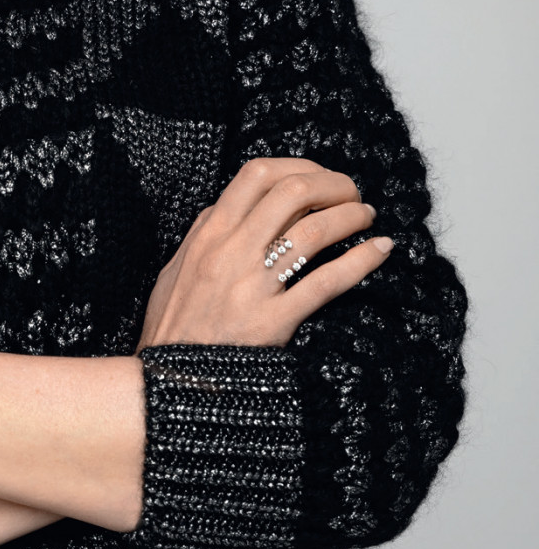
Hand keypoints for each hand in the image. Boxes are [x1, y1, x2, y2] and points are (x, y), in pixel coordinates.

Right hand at [137, 157, 393, 350]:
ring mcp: (252, 285)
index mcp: (208, 233)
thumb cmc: (172, 328)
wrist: (168, 382)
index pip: (258, 174)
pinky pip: (326, 283)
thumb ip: (201, 236)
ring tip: (366, 218)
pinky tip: (380, 251)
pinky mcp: (273, 321)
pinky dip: (360, 261)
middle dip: (333, 184)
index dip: (299, 166)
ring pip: (313, 231)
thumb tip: (222, 208)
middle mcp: (230, 250)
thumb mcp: (175, 269)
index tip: (319, 176)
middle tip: (352, 193)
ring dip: (350, 216)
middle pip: (292, 191)